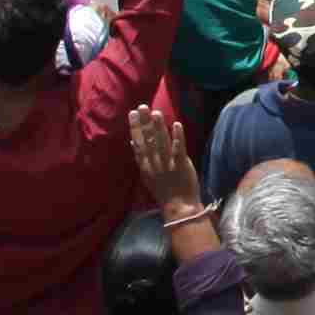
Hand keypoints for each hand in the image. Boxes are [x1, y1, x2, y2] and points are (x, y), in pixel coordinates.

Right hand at [127, 103, 201, 221]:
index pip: (138, 144)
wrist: (179, 207)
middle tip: (142, 106)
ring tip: (156, 113)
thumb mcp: (147, 175)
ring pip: (162, 142)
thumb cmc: (164, 190)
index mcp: (145, 166)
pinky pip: (178, 149)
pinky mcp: (181, 165)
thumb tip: (133, 142)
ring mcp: (167, 164)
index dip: (135, 128)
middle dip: (144, 123)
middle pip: (148, 140)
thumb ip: (141, 158)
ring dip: (159, 127)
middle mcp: (154, 163)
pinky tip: (176, 124)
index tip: (132, 113)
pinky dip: (177, 137)